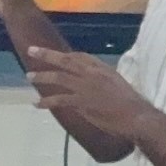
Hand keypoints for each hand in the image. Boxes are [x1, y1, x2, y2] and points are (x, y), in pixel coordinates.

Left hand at [23, 45, 150, 137]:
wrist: (137, 115)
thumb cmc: (132, 103)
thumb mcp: (118, 83)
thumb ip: (103, 80)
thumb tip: (93, 85)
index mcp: (102, 68)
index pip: (80, 56)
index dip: (66, 56)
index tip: (56, 56)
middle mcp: (92, 73)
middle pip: (66, 60)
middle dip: (47, 55)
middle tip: (32, 50)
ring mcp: (86, 87)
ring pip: (59, 77)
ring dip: (42, 76)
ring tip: (29, 76)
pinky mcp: (82, 102)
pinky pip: (60, 100)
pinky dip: (46, 102)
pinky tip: (37, 104)